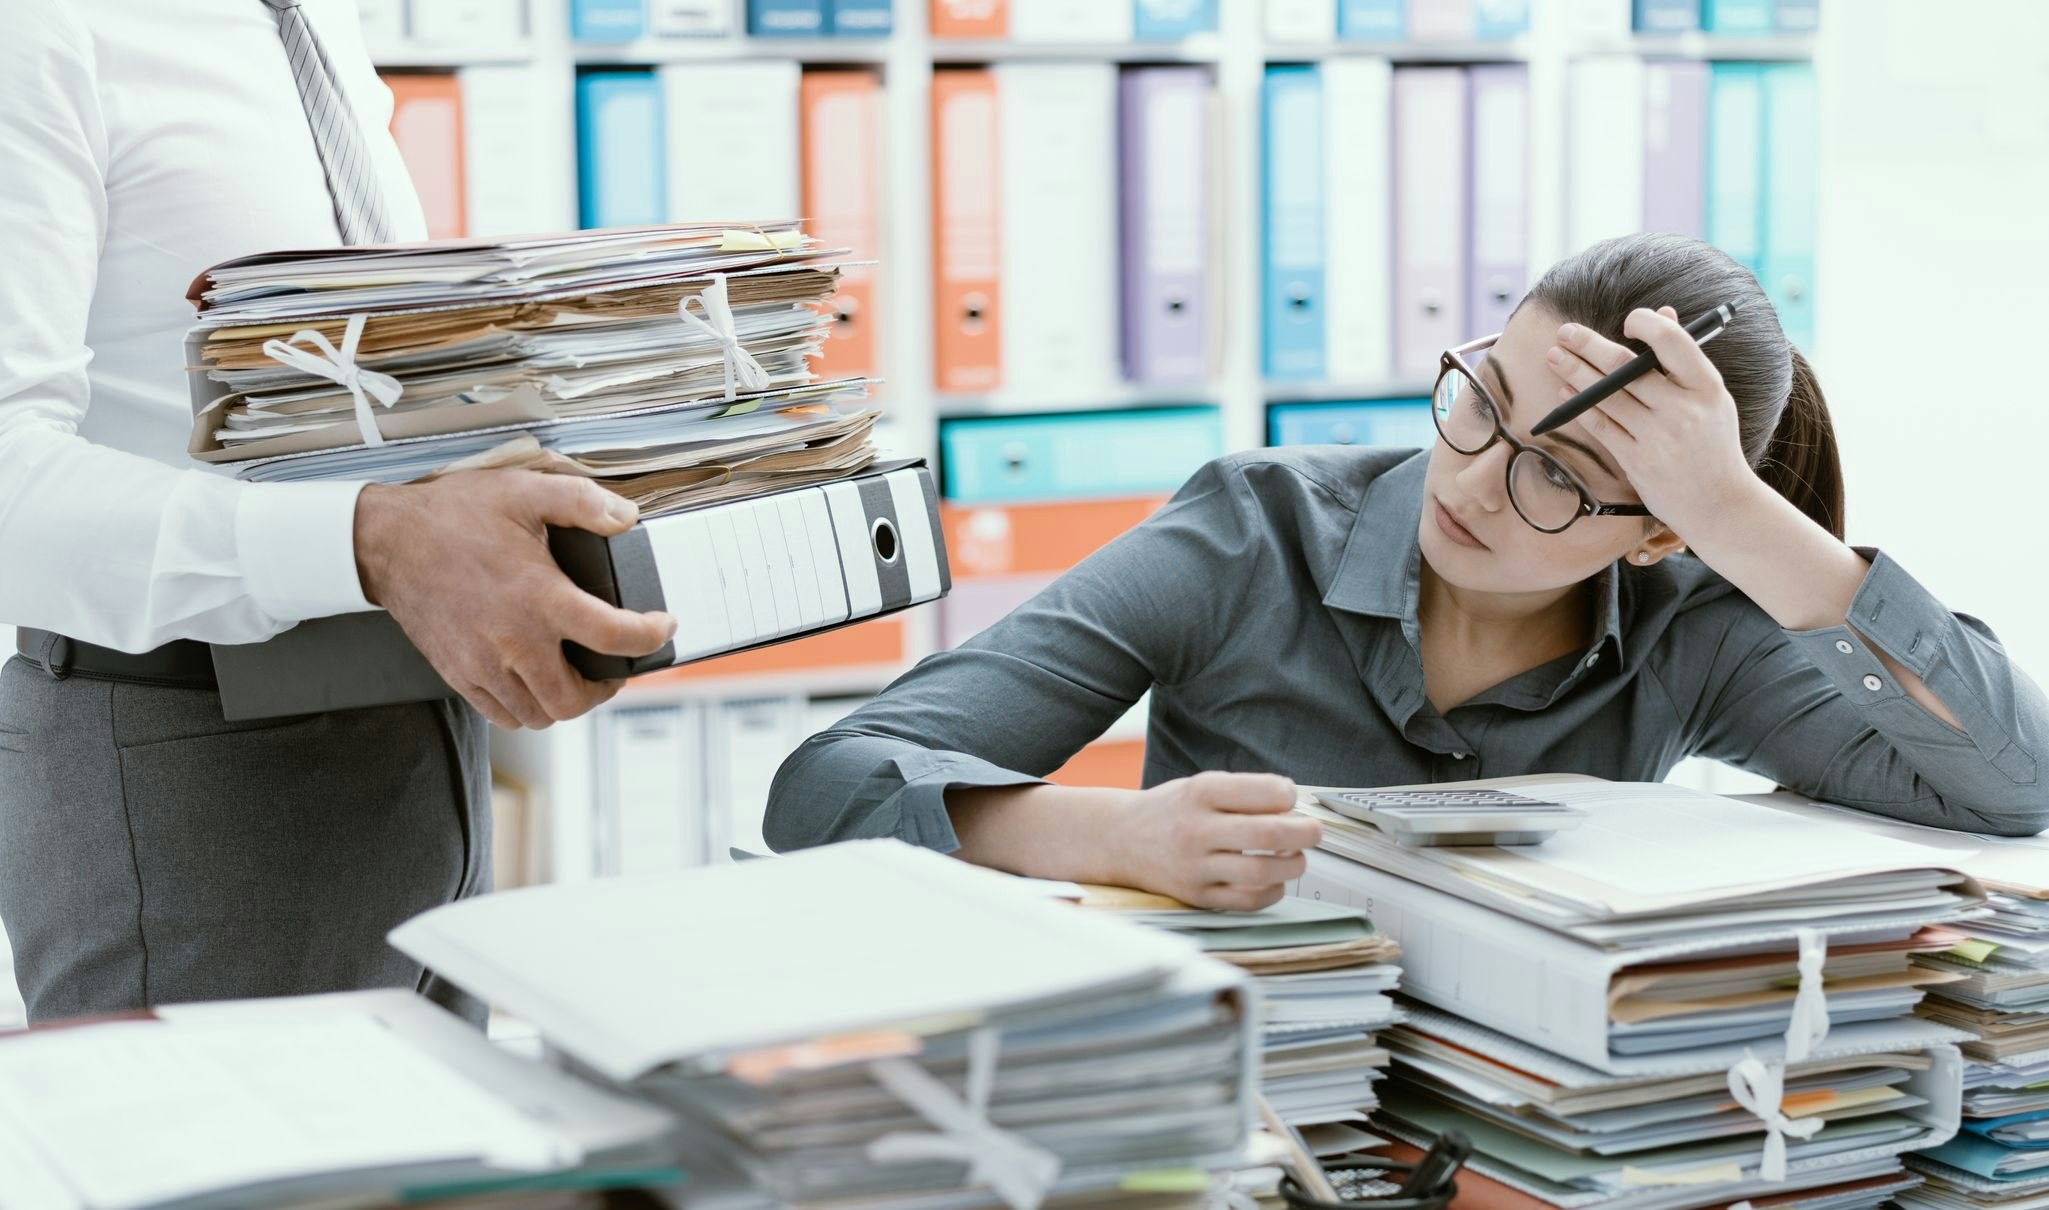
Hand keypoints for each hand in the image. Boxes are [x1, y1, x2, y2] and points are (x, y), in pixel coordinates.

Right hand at [353, 470, 677, 729]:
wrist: (387, 541)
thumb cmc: (453, 516)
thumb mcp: (524, 491)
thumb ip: (582, 502)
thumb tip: (626, 519)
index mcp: (540, 598)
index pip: (614, 637)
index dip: (650, 638)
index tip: (661, 628)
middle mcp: (514, 641)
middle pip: (575, 699)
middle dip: (606, 688)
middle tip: (615, 666)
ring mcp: (484, 665)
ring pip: (540, 714)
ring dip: (567, 701)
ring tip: (576, 675)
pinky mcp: (460, 674)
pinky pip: (504, 714)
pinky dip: (528, 707)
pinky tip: (535, 680)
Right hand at [1107, 771, 1321, 910]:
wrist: (1119, 839)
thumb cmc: (1171, 810)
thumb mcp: (1200, 786)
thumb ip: (1243, 793)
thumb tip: (1294, 808)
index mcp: (1200, 793)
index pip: (1264, 792)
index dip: (1288, 796)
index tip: (1289, 799)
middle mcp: (1196, 829)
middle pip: (1269, 834)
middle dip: (1305, 833)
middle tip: (1313, 831)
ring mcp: (1195, 867)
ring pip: (1262, 872)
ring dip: (1293, 865)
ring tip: (1295, 858)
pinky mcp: (1196, 896)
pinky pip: (1248, 901)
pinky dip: (1272, 892)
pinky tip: (1273, 880)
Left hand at [1545, 306, 1766, 542]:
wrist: (1719, 504)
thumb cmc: (1712, 443)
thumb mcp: (1710, 398)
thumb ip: (1683, 358)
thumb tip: (1662, 313)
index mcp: (1706, 387)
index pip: (1672, 342)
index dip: (1646, 325)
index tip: (1627, 320)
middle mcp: (1683, 410)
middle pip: (1625, 368)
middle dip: (1588, 345)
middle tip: (1564, 331)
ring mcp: (1658, 437)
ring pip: (1604, 396)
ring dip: (1574, 372)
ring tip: (1554, 357)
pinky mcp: (1636, 461)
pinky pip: (1600, 426)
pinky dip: (1578, 406)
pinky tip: (1564, 392)